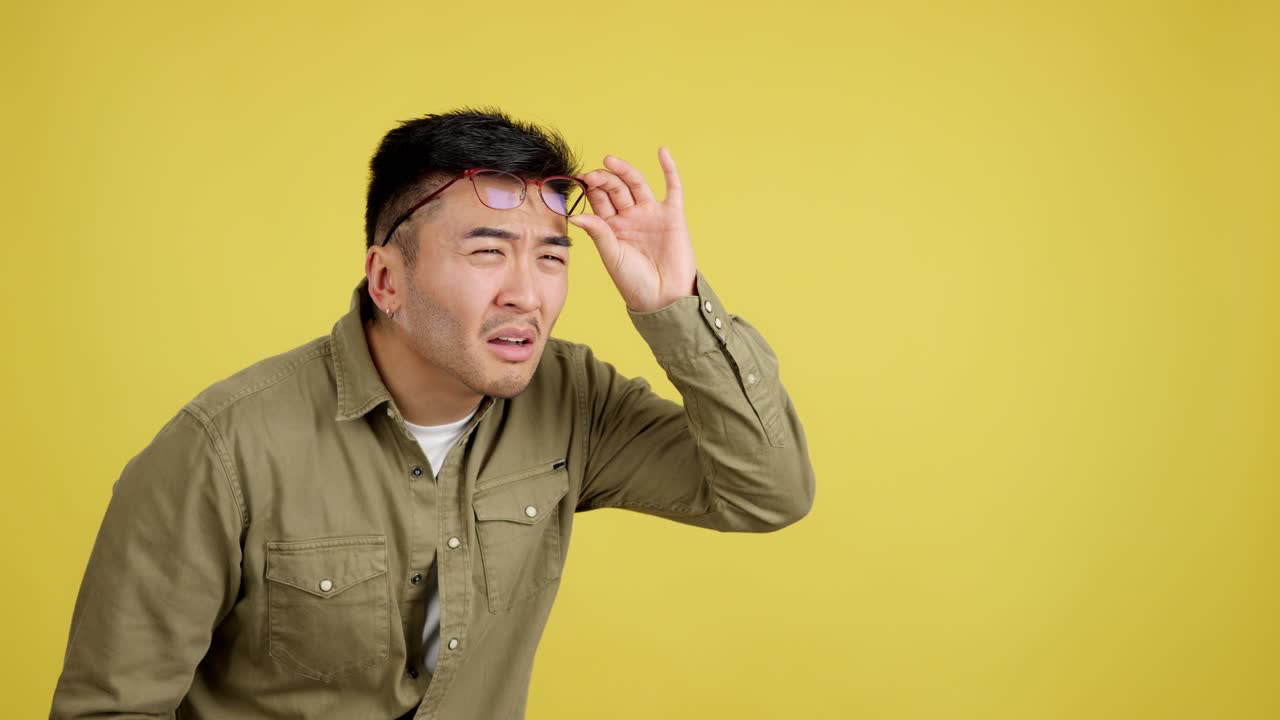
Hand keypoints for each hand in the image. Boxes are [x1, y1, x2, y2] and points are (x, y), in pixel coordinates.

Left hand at [569, 147, 696, 312]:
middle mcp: (630, 217)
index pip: (598, 200)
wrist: (664, 298)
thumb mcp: (612, 256)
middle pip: (615, 189)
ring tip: (610, 161)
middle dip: (604, 180)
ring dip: (624, 171)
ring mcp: (651, 214)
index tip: (579, 181)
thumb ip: (598, 232)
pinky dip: (668, 169)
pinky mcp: (672, 215)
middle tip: (592, 175)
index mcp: (611, 227)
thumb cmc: (634, 283)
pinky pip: (672, 187)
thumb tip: (575, 215)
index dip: (590, 189)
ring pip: (637, 184)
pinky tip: (662, 152)